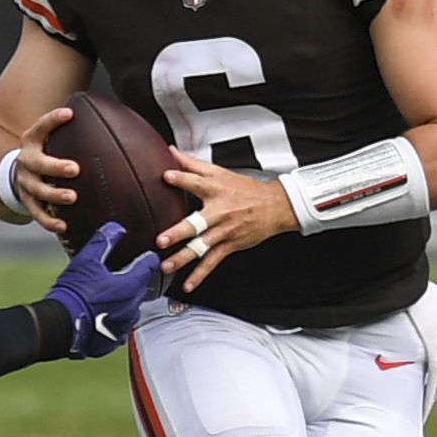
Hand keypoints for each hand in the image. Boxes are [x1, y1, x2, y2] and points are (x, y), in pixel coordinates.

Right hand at [10, 106, 81, 233]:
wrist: (20, 171)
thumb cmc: (46, 151)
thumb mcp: (51, 136)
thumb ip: (73, 130)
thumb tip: (113, 122)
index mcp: (32, 140)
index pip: (41, 126)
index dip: (53, 120)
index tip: (69, 113)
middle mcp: (26, 160)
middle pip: (38, 163)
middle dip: (56, 166)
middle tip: (75, 169)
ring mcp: (25, 182)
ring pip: (37, 190)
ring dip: (54, 195)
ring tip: (72, 198)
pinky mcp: (27, 201)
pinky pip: (37, 213)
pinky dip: (49, 221)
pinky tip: (63, 225)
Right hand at [44, 222, 160, 357]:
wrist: (59, 326)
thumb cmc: (73, 293)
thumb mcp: (86, 261)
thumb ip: (103, 242)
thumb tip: (116, 228)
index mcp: (129, 285)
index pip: (148, 267)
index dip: (147, 259)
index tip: (148, 256)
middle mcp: (131, 306)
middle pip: (141, 289)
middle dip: (136, 281)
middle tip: (126, 275)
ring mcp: (123, 325)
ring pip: (131, 310)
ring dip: (125, 302)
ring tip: (111, 297)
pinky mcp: (113, 340)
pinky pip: (120, 327)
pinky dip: (115, 320)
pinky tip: (102, 316)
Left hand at [155, 148, 300, 292]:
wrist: (275, 207)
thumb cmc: (245, 190)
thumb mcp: (220, 172)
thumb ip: (192, 164)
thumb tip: (171, 152)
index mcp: (216, 190)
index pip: (196, 182)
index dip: (181, 178)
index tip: (166, 176)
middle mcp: (219, 212)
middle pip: (197, 223)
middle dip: (179, 232)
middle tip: (162, 240)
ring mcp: (224, 231)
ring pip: (202, 246)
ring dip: (183, 258)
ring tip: (167, 265)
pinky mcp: (229, 245)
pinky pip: (213, 262)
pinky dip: (200, 275)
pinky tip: (188, 284)